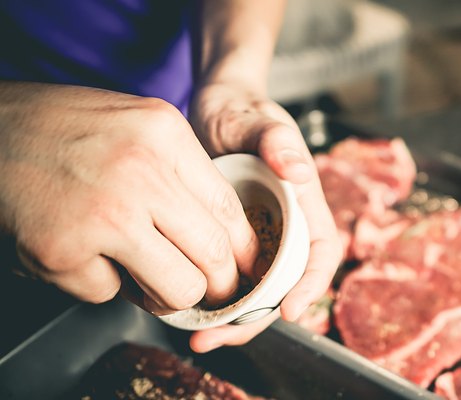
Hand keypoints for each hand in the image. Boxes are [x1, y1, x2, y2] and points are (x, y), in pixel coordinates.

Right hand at [0, 82, 257, 313]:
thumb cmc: (65, 129)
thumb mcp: (141, 127)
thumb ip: (184, 174)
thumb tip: (227, 237)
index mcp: (166, 136)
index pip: (230, 210)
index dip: (245, 251)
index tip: (245, 268)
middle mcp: (141, 173)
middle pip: (214, 256)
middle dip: (220, 285)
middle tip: (209, 289)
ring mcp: (103, 215)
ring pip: (178, 289)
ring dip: (166, 295)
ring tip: (143, 273)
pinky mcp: (63, 252)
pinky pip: (110, 294)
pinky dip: (101, 282)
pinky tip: (81, 250)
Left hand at [189, 83, 342, 351]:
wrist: (213, 106)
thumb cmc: (242, 108)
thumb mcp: (258, 119)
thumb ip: (278, 140)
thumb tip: (299, 169)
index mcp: (304, 204)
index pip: (321, 254)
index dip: (310, 286)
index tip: (288, 310)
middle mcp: (285, 227)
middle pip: (283, 285)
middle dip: (257, 318)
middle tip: (219, 336)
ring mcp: (257, 236)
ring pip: (253, 289)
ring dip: (230, 319)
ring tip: (197, 336)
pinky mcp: (228, 239)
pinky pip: (227, 276)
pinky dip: (211, 299)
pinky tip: (182, 310)